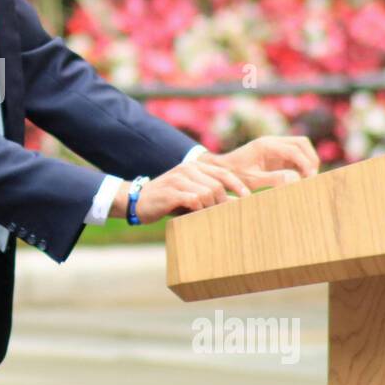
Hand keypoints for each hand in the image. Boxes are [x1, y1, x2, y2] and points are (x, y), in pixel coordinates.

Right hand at [110, 158, 251, 223]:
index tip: (248, 200)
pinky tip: (195, 217)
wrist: (137, 201)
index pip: (224, 173)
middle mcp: (187, 169)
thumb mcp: (191, 196)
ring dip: (210, 209)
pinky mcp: (171, 192)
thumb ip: (212, 197)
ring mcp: (178, 179)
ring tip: (207, 218)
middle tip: (224, 216)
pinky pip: (194, 200)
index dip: (239, 186)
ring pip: (207, 193)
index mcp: (195, 166)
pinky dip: (199, 210)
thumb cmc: (168, 202)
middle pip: (218, 185)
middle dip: (223, 203)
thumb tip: (236, 205)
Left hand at [199, 135, 319, 191]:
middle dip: (311, 159)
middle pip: (302, 143)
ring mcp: (276, 147)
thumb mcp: (252, 180)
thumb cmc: (235, 174)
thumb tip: (296, 179)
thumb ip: (274, 179)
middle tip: (312, 178)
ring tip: (307, 179)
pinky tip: (300, 179)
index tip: (310, 178)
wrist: (222, 169)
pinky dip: (302, 165)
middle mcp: (273, 142)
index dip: (306, 163)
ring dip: (307, 161)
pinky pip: (295, 156)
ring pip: (301, 147)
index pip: (294, 149)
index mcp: (266, 145)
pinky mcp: (277, 154)